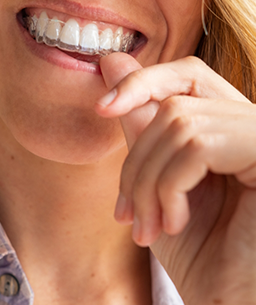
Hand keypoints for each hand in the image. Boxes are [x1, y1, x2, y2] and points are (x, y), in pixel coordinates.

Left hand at [95, 53, 255, 304]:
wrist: (230, 302)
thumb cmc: (197, 250)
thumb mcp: (155, 180)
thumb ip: (138, 122)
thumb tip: (111, 61)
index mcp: (227, 128)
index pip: (186, 75)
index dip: (142, 82)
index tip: (102, 107)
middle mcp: (250, 124)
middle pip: (173, 103)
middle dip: (136, 158)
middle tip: (126, 211)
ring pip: (178, 124)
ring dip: (148, 182)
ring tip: (146, 226)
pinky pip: (197, 145)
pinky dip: (170, 187)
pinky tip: (174, 222)